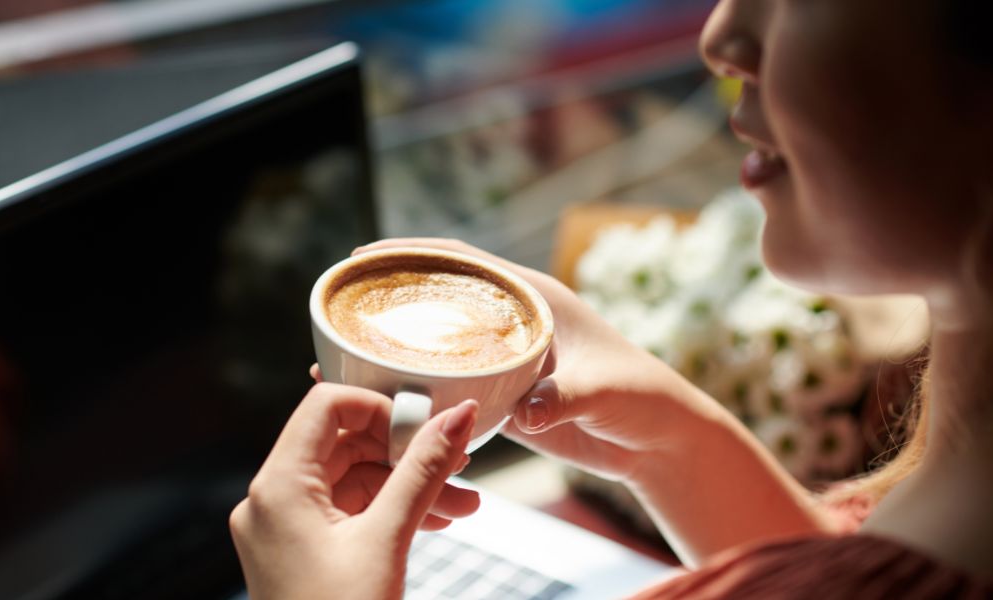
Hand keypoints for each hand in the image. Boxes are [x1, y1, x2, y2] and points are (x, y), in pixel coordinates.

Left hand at [229, 384, 479, 599]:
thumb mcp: (388, 540)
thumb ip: (423, 471)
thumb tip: (458, 417)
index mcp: (278, 488)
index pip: (326, 406)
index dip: (381, 408)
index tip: (425, 427)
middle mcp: (271, 500)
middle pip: (343, 442)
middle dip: (406, 453)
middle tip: (458, 464)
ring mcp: (283, 528)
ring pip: (353, 479)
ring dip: (408, 485)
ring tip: (462, 504)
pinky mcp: (299, 551)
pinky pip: (349, 511)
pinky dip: (390, 511)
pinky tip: (436, 520)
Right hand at [354, 239, 828, 565]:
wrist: (657, 439)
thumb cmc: (642, 399)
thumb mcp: (603, 391)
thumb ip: (565, 397)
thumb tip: (524, 413)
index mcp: (536, 298)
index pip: (464, 260)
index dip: (412, 253)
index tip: (364, 255)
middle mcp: (515, 320)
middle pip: (439, 297)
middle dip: (388, 299)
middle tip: (334, 310)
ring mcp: (506, 357)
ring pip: (438, 342)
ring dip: (394, 347)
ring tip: (339, 359)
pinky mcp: (504, 393)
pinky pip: (450, 382)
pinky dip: (416, 387)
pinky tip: (381, 402)